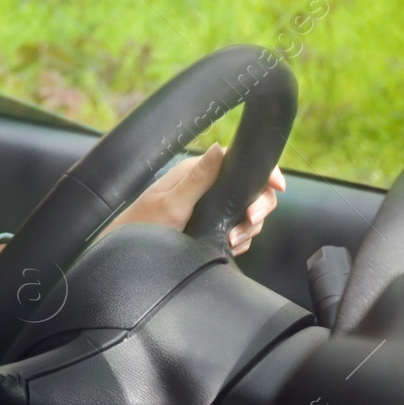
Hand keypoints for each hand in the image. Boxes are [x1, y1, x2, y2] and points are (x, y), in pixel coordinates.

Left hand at [101, 143, 284, 254]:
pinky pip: (239, 230)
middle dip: (259, 207)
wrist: (127, 256)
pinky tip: (230, 247)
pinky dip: (241, 240)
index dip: (264, 172)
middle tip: (249, 221)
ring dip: (248, 228)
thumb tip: (219, 148)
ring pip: (248, 212)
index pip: (239, 161)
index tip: (277, 186)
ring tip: (232, 240)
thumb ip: (198, 178)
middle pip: (252, 189)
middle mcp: (206, 187)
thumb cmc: (143, 227)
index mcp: (198, 173)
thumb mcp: (172, 203)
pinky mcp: (211, 226)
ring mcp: (211, 208)